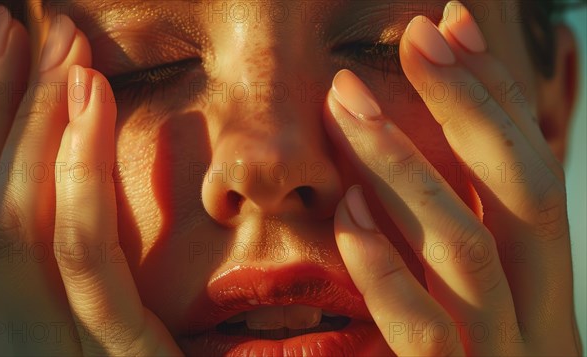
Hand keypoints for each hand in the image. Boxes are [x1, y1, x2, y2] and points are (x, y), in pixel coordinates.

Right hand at [0, 8, 180, 355]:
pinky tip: (90, 106)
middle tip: (18, 25)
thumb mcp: (108, 313)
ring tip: (58, 50)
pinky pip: (86, 266)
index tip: (1, 50)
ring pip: (16, 226)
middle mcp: (10, 334)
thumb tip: (63, 171)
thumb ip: (82, 257)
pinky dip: (79, 183)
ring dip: (32, 125)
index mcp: (12, 317)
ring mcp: (48, 351)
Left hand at [324, 2, 579, 355]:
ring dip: (407, 166)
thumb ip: (451, 230)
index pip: (527, 167)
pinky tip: (345, 210)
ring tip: (348, 102)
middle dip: (470, 105)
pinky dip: (384, 265)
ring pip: (466, 247)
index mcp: (544, 280)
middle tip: (416, 35)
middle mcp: (539, 312)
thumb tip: (406, 157)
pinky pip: (423, 330)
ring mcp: (501, 356)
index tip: (448, 25)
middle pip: (519, 190)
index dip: (492, 92)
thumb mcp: (477, 298)